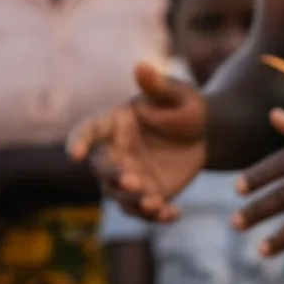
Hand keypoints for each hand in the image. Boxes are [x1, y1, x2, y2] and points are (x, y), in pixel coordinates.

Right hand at [68, 62, 206, 222]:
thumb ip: (159, 86)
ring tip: (155, 203)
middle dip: (114, 177)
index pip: (89, 131)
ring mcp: (130, 176)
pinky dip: (156, 217)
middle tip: (133, 180)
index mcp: (114, 124)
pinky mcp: (148, 195)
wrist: (208, 134)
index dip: (79, 142)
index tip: (76, 154)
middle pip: (102, 169)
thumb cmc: (186, 107)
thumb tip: (142, 66)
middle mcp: (116, 152)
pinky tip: (173, 214)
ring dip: (133, 201)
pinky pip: (144, 212)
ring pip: (119, 196)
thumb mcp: (177, 94)